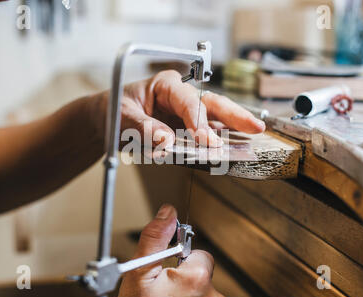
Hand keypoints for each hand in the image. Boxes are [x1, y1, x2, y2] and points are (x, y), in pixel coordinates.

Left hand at [111, 70, 264, 147]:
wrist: (108, 119)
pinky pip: (207, 131)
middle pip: (212, 103)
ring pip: (215, 116)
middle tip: (255, 126)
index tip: (207, 141)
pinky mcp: (186, 127)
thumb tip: (165, 141)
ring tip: (255, 133)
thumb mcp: (122, 118)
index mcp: (166, 85)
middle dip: (235, 114)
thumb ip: (143, 129)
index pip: (189, 103)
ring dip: (235, 125)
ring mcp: (185, 112)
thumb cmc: (114, 111)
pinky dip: (222, 137)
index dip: (200, 122)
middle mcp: (180, 96)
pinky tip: (236, 144)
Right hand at [118, 204, 224, 296]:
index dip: (180, 261)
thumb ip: (154, 239)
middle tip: (165, 291)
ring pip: (204, 290)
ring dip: (189, 294)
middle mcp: (214, 296)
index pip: (200, 254)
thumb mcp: (139, 274)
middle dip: (185, 278)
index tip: (168, 274)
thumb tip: (168, 212)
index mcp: (197, 278)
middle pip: (202, 273)